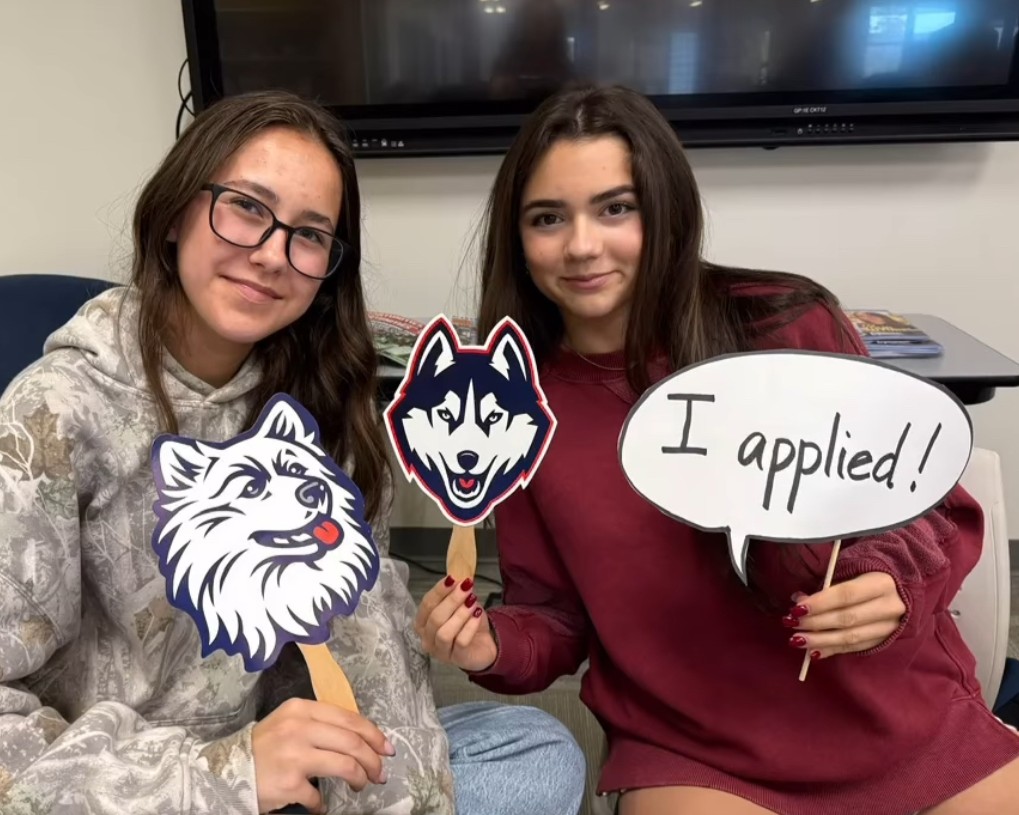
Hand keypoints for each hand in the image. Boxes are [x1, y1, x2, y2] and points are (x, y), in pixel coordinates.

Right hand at [251, 697, 393, 813]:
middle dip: (373, 760)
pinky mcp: (288, 783)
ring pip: (345, 765)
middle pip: (352, 742)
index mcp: (302, 709)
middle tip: (380, 773)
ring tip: (361, 785)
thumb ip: (321, 724)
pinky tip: (320, 805)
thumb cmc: (265, 746)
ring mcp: (294, 756)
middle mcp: (299, 728)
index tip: (386, 748)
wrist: (225, 770)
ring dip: (360, 778)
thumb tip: (362, 739)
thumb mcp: (290, 722)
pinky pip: (319, 796)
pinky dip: (323, 804)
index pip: (350, 718)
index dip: (374, 734)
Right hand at [415, 576, 497, 672]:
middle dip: (451, 600)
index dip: (439, 590)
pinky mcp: (456, 659)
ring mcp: (440, 652)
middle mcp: (427, 639)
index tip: (453, 578)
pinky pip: (460, 642)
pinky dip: (470, 627)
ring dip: (460, 614)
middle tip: (466, 588)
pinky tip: (477, 616)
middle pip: (435, 618)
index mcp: (423, 623)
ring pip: (444, 633)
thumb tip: (460, 577)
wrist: (484, 645)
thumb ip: (457, 592)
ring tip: (472, 602)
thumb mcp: (462, 604)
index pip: (426, 604)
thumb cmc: (467, 624)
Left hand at [783, 571, 905, 659]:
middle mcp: (890, 606)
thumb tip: (799, 600)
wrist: (903, 588)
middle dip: (816, 623)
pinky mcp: (885, 640)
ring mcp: (890, 627)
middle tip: (792, 624)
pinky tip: (814, 652)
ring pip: (852, 637)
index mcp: (882, 583)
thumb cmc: (867, 574)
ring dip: (821, 640)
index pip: (846, 595)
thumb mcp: (851, 571)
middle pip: (848, 618)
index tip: (797, 609)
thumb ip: (827, 586)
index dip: (820, 603)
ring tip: (797, 640)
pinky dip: (833, 650)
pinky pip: (855, 648)